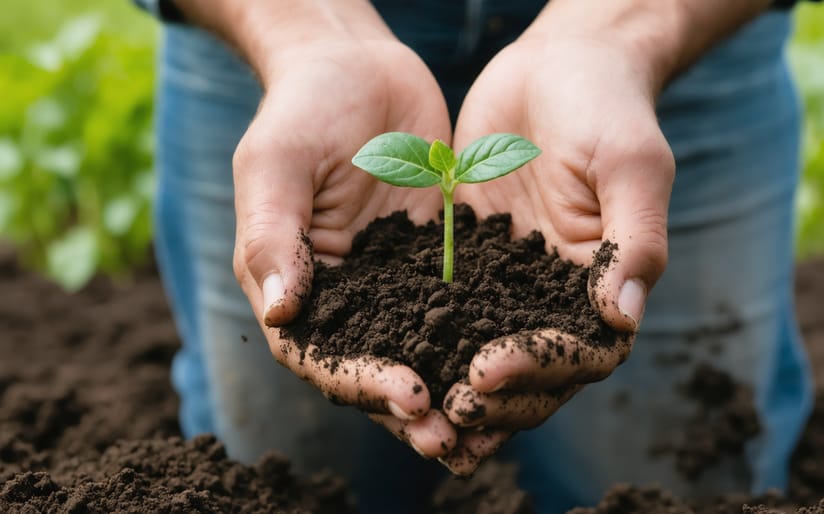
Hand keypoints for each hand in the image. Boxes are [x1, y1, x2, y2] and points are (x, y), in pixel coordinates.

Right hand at [231, 35, 456, 457]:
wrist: (359, 66)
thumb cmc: (303, 108)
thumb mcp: (276, 163)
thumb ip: (274, 235)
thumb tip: (281, 311)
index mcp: (299, 284)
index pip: (321, 353)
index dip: (360, 382)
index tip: (408, 394)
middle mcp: (348, 295)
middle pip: (374, 367)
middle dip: (412, 407)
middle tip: (455, 438)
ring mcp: (395, 281)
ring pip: (423, 349)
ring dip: (453, 389)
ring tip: (489, 424)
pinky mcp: (438, 261)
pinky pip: (464, 307)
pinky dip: (485, 339)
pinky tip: (518, 359)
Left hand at [448, 32, 674, 471]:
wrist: (558, 65)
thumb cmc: (607, 107)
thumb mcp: (630, 164)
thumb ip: (634, 240)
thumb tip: (623, 317)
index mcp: (603, 287)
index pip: (578, 353)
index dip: (536, 371)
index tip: (485, 371)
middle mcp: (556, 297)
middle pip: (531, 374)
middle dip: (491, 401)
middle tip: (442, 412)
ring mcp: (510, 282)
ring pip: (483, 354)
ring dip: (452, 389)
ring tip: (412, 417)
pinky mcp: (470, 261)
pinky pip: (445, 309)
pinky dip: (421, 339)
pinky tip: (385, 357)